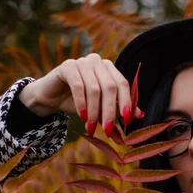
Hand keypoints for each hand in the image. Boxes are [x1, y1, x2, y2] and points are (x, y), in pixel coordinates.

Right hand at [18, 53, 143, 136]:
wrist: (52, 97)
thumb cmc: (80, 103)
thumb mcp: (101, 108)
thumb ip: (118, 109)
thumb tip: (141, 115)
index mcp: (109, 69)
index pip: (123, 84)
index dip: (126, 102)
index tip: (126, 121)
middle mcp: (98, 62)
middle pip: (110, 87)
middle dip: (109, 111)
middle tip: (107, 130)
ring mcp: (82, 61)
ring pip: (95, 89)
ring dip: (94, 111)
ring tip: (91, 128)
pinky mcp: (67, 66)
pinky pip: (78, 86)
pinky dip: (82, 104)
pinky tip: (82, 117)